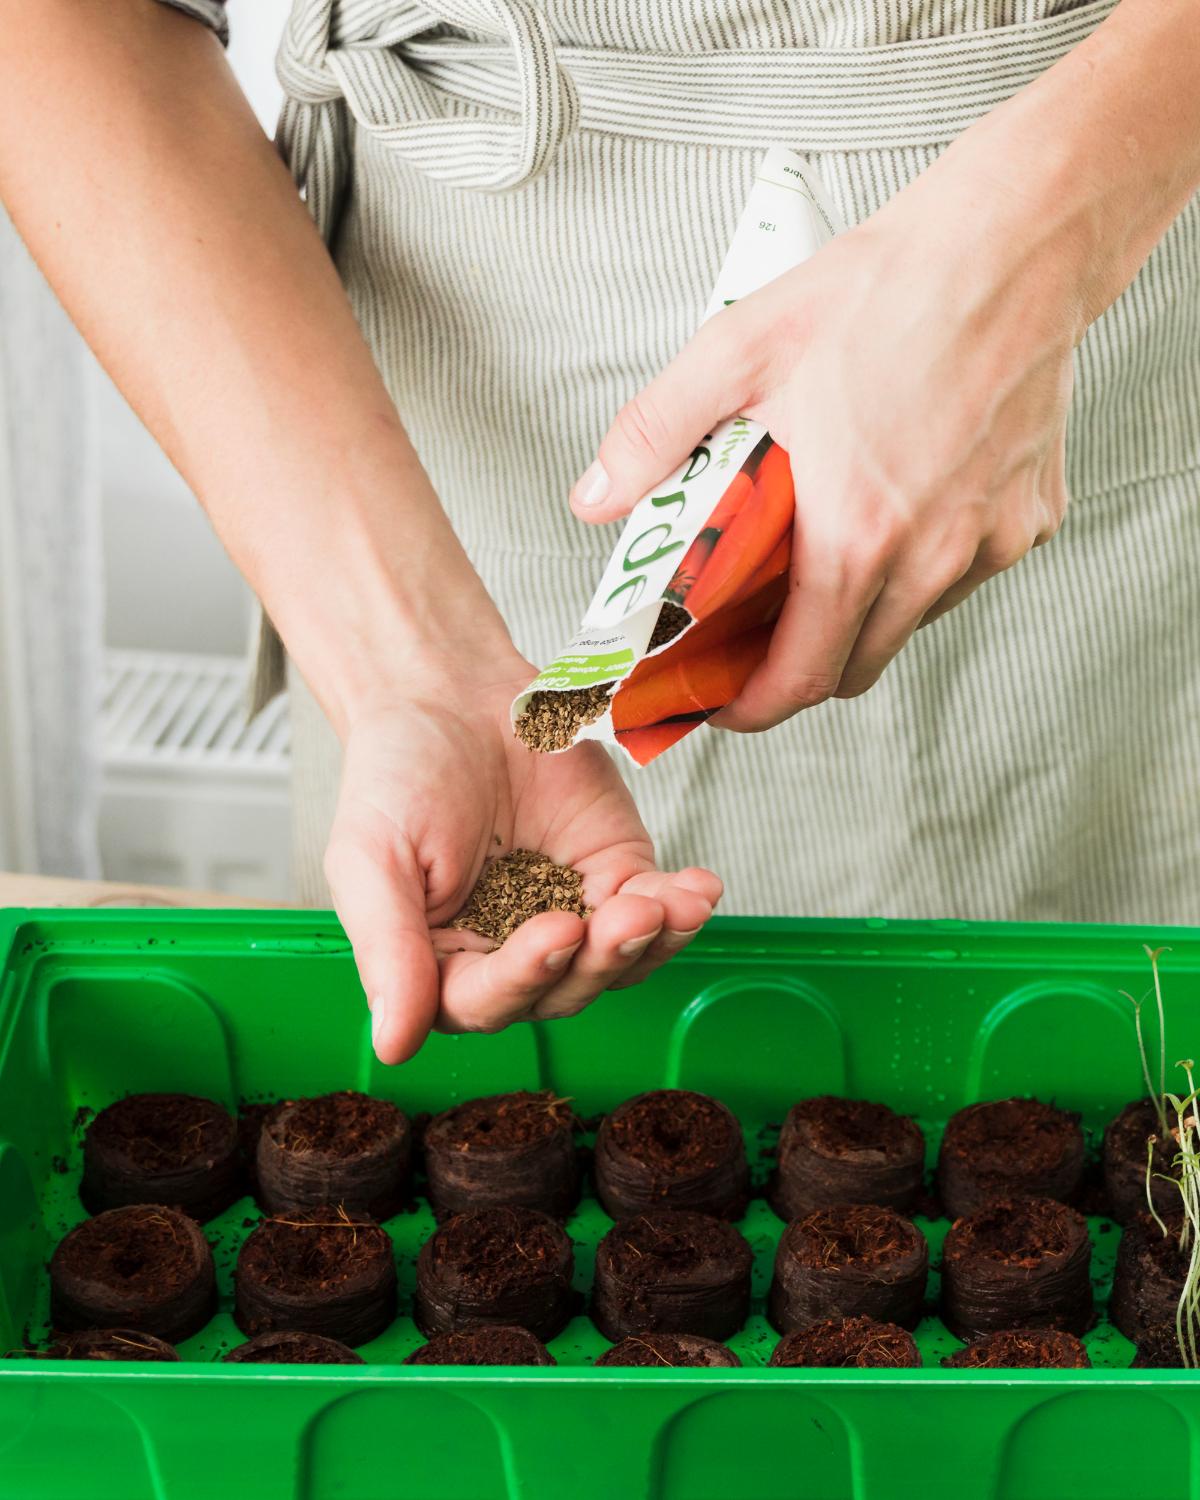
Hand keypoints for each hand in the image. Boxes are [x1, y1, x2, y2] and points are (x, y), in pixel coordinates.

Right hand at [322, 657, 721, 1062]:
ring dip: (651, 942)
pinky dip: (681, 906)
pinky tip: (697, 890)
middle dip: (601, 959)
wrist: (448, 693)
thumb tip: (391, 1048)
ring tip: (673, 904)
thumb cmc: (396, 774)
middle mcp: (510, 955)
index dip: (527, 975)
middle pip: (565, 990)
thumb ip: (386, 952)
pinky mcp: (615, 875)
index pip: (488, 1001)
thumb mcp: (369, 861)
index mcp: (442, 967)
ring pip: (619, 961)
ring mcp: (571, 916)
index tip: (556, 929)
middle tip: (627, 915)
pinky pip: (655, 909)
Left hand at [570, 130, 1080, 728]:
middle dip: (800, 669)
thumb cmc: (886, 289)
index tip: (726, 705)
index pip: (801, 676)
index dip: (754, 707)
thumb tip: (597, 496)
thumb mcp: (739, 350)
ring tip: (827, 554)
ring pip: (910, 624)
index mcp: (854, 534)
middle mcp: (930, 557)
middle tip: (760, 638)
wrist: (1017, 241)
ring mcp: (988, 543)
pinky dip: (921, 567)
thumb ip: (657, 433)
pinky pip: (964, 576)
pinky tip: (898, 506)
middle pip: (854, 668)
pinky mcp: (1030, 519)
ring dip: (860, 615)